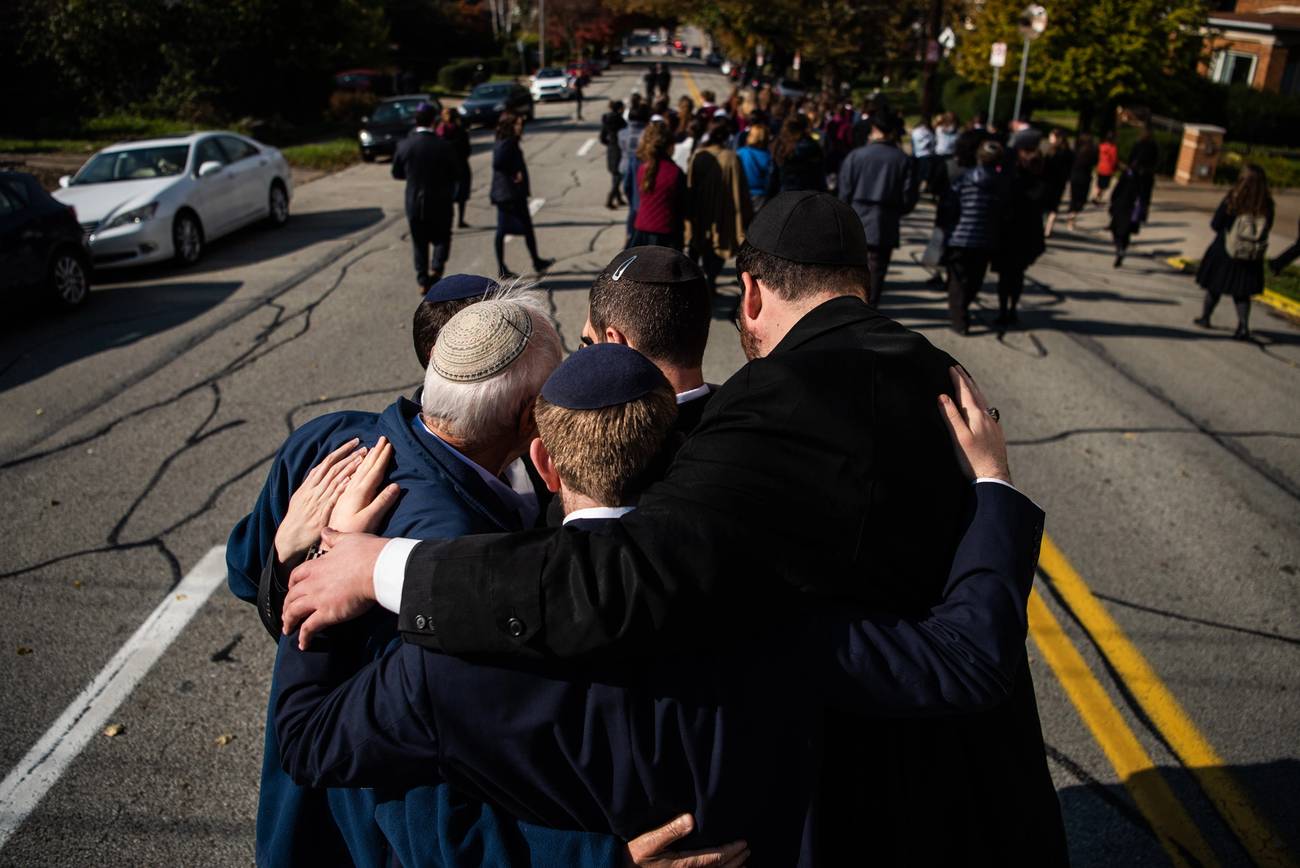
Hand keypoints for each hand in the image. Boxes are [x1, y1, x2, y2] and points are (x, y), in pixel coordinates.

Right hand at [274, 439, 364, 565]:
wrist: (289, 537)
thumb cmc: (296, 518)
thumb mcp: (300, 497)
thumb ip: (310, 485)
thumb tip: (318, 472)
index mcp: (309, 484)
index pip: (327, 462)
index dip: (341, 451)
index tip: (354, 442)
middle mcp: (313, 489)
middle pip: (333, 467)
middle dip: (349, 456)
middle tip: (364, 447)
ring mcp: (318, 499)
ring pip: (334, 479)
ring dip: (349, 468)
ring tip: (362, 458)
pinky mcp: (322, 511)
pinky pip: (333, 496)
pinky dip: (341, 487)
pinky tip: (352, 480)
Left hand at [282, 528, 387, 648]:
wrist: (377, 567)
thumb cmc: (367, 552)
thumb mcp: (348, 539)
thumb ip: (334, 537)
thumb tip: (325, 531)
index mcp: (318, 565)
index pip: (297, 575)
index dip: (292, 584)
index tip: (292, 589)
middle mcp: (313, 582)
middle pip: (291, 595)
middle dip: (287, 605)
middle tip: (287, 614)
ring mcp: (318, 599)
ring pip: (294, 611)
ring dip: (289, 621)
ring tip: (288, 629)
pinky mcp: (327, 613)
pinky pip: (308, 628)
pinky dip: (303, 637)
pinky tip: (302, 644)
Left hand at [328, 436, 400, 536]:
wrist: (329, 542)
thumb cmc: (352, 532)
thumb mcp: (370, 519)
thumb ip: (383, 502)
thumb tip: (396, 485)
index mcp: (360, 492)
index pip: (374, 470)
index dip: (382, 457)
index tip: (388, 444)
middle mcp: (352, 489)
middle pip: (365, 466)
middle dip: (375, 452)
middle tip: (382, 439)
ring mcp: (346, 493)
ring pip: (356, 470)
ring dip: (365, 457)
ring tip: (371, 447)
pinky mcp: (341, 498)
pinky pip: (349, 476)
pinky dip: (355, 467)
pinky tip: (355, 466)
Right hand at [625, 814, 748, 867]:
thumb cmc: (634, 857)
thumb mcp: (650, 841)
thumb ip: (670, 831)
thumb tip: (691, 819)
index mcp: (684, 865)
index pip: (715, 858)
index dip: (732, 851)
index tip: (743, 844)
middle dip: (735, 861)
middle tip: (747, 851)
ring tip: (742, 866)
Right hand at [938, 366, 1010, 483]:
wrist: (994, 477)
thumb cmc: (973, 460)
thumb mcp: (959, 437)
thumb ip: (951, 416)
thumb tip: (942, 396)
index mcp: (976, 416)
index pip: (965, 392)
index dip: (958, 379)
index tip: (951, 368)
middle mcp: (987, 417)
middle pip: (976, 393)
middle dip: (966, 380)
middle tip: (959, 369)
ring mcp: (993, 424)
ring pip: (983, 401)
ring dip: (974, 389)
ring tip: (969, 382)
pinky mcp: (996, 432)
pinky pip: (987, 410)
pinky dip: (980, 401)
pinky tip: (979, 405)